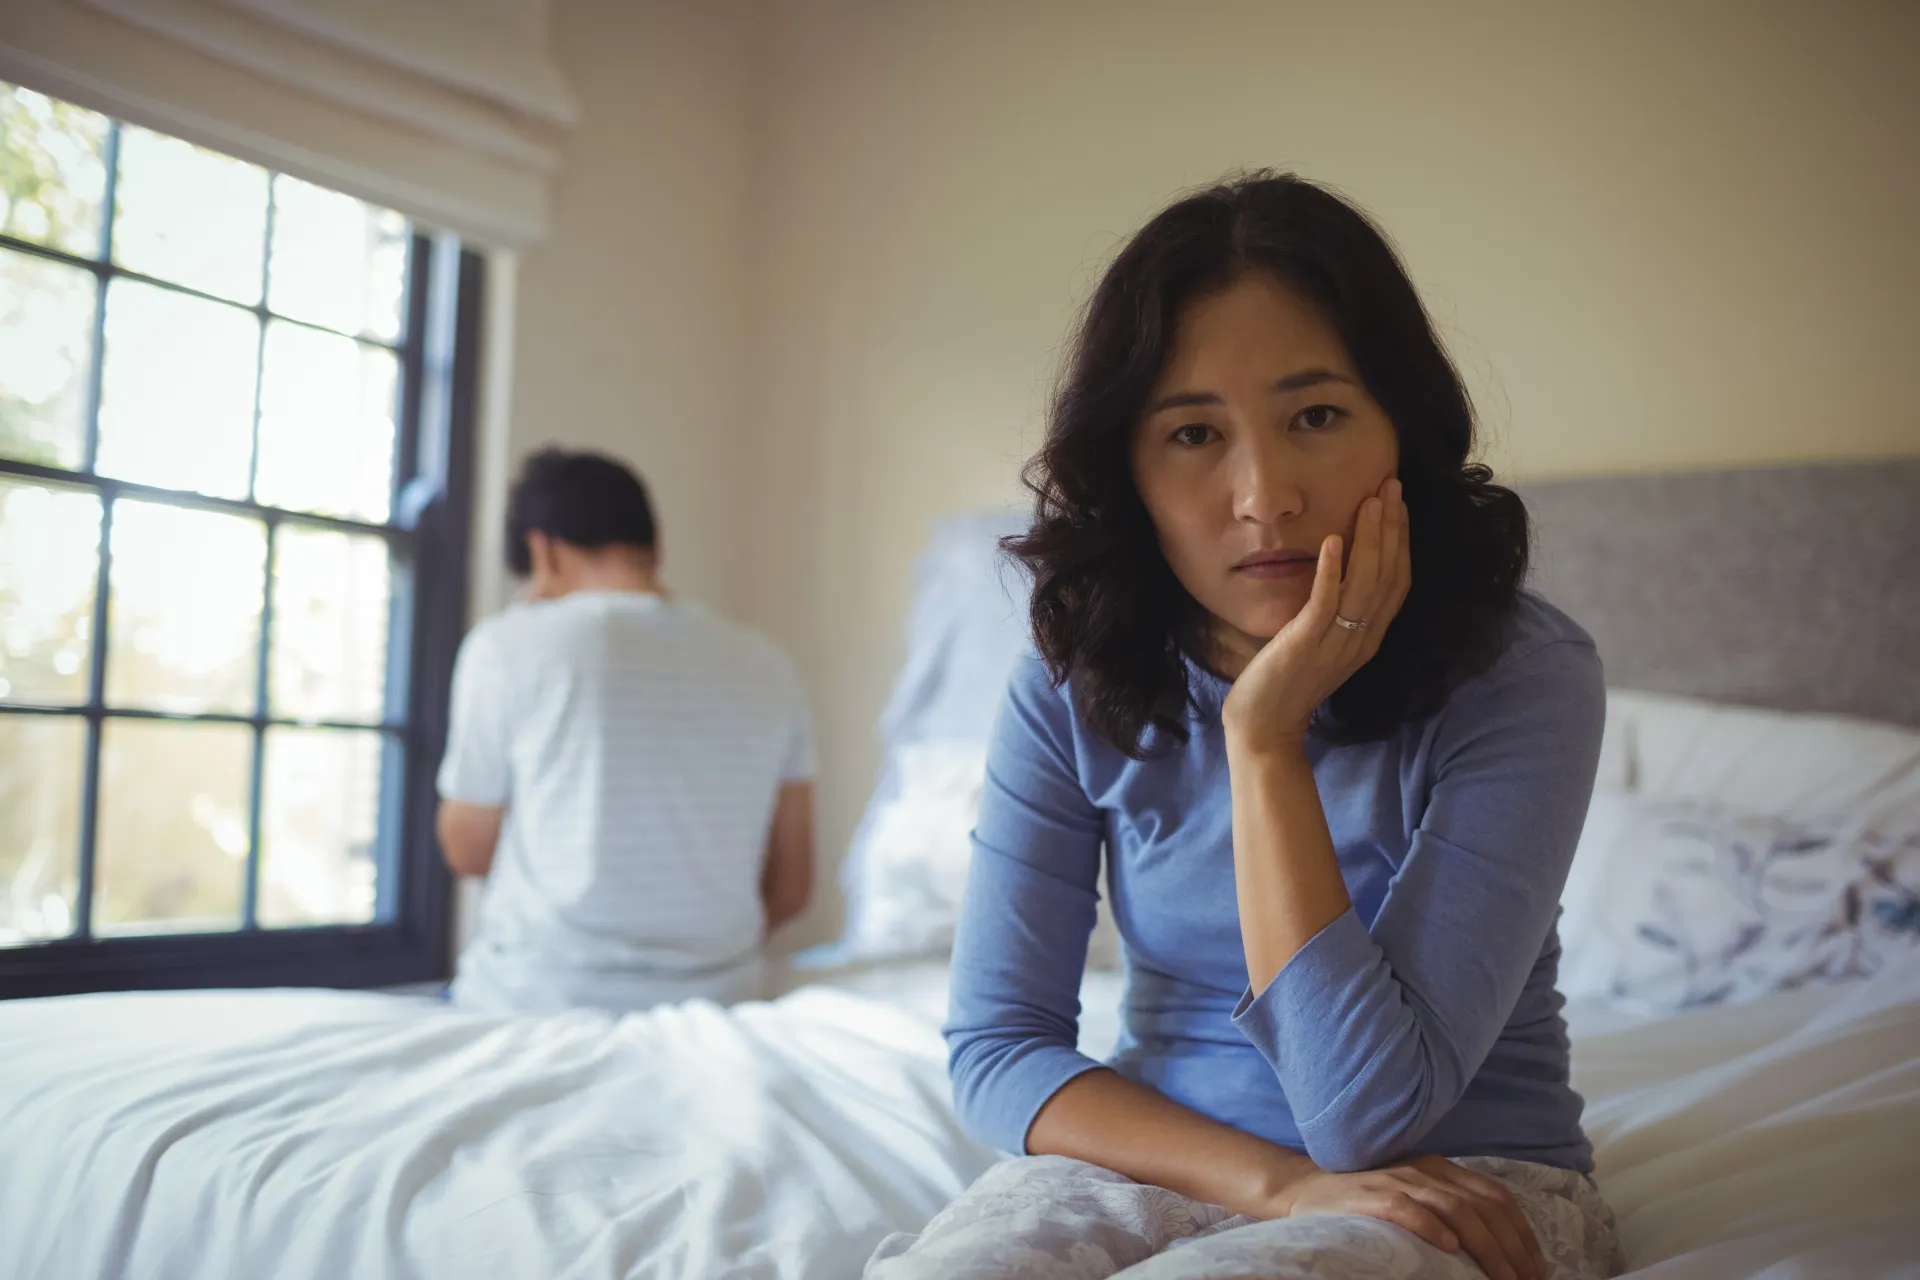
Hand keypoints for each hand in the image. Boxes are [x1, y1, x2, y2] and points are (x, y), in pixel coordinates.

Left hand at [1221, 475, 1410, 755]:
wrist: (1266, 726)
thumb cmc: (1288, 682)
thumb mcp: (1322, 641)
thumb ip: (1337, 611)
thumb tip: (1339, 570)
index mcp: (1369, 637)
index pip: (1397, 582)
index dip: (1402, 540)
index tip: (1401, 504)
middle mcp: (1361, 639)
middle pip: (1389, 575)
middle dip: (1393, 528)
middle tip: (1392, 486)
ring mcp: (1336, 643)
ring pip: (1364, 584)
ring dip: (1370, 539)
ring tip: (1371, 501)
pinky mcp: (1306, 645)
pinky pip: (1325, 603)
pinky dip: (1331, 570)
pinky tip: (1331, 540)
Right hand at [1272, 1154, 1545, 1279]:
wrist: (1304, 1189)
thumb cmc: (1364, 1202)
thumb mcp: (1413, 1196)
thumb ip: (1447, 1208)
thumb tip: (1494, 1248)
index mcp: (1440, 1168)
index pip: (1495, 1196)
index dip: (1522, 1232)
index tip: (1537, 1267)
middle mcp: (1424, 1169)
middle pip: (1481, 1206)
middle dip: (1512, 1247)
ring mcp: (1397, 1179)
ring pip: (1454, 1208)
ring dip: (1485, 1246)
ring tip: (1503, 1278)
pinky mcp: (1371, 1195)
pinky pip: (1407, 1208)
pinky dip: (1431, 1227)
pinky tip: (1449, 1248)